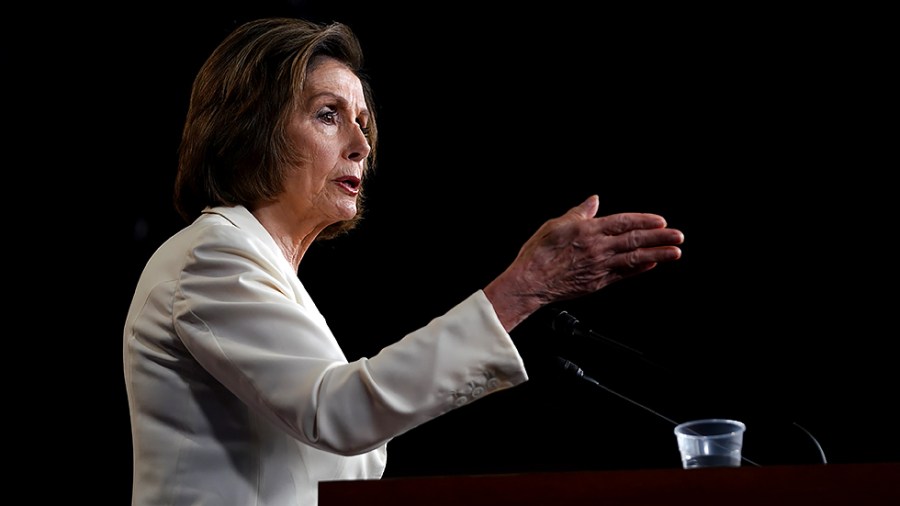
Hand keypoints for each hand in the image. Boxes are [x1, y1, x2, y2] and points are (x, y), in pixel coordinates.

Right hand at [484, 195, 683, 330]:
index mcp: (589, 231)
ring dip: (657, 255)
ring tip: (675, 252)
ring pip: (634, 258)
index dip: (644, 221)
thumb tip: (593, 201)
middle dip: (660, 238)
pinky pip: (624, 274)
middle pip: (635, 240)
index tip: (661, 221)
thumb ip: (579, 213)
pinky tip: (651, 265)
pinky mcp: (598, 283)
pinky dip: (639, 269)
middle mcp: (598, 248)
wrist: (531, 281)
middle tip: (678, 236)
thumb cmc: (539, 253)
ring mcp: (600, 267)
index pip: (624, 223)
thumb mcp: (556, 224)